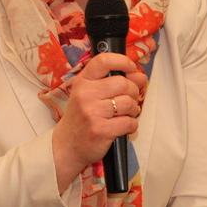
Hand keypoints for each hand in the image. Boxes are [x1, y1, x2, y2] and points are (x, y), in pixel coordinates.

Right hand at [52, 53, 147, 192]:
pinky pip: (129, 122)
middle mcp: (85, 94)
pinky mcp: (101, 130)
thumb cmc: (81, 117)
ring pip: (128, 103)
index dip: (123, 61)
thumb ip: (112, 82)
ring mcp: (93, 113)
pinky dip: (132, 125)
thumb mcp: (88, 94)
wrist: (67, 145)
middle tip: (129, 99)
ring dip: (133, 109)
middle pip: (123, 83)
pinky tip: (124, 126)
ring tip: (126, 113)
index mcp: (82, 81)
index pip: (104, 61)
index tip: (131, 68)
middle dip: (133, 91)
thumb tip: (140, 76)